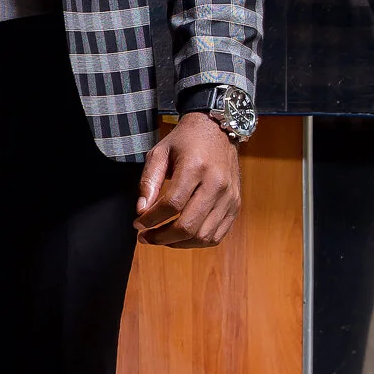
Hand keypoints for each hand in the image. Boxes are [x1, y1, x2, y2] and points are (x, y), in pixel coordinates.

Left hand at [135, 112, 241, 247]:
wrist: (218, 129)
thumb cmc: (186, 141)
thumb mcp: (160, 152)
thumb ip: (148, 181)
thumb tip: (142, 211)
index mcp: (195, 166)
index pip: (172, 204)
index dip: (151, 219)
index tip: (138, 224)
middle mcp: (216, 183)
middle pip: (188, 226)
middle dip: (162, 237)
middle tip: (145, 237)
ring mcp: (229, 196)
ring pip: (203, 236)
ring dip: (178, 243)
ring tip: (161, 238)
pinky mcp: (235, 205)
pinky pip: (216, 235)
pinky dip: (196, 242)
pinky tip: (181, 237)